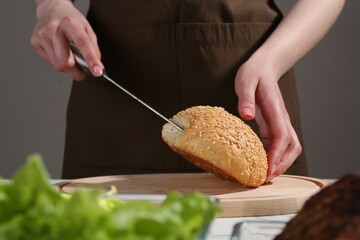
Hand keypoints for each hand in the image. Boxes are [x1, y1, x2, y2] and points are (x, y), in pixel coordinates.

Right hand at [31, 0, 102, 79]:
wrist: (52, 10)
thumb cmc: (71, 21)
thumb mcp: (87, 29)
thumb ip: (94, 48)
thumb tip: (98, 67)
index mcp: (70, 23)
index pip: (82, 44)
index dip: (91, 59)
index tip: (98, 71)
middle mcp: (54, 28)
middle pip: (65, 62)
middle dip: (76, 72)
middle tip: (83, 72)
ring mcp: (42, 35)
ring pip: (57, 65)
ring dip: (68, 68)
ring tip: (71, 59)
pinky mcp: (35, 42)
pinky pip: (50, 62)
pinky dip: (58, 63)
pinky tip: (60, 53)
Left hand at [235, 56, 301, 181]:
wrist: (264, 67)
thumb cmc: (254, 74)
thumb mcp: (245, 81)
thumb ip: (246, 98)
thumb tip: (247, 116)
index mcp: (275, 109)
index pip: (281, 136)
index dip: (276, 154)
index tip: (268, 168)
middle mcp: (281, 118)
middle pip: (291, 147)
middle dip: (282, 164)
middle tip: (266, 177)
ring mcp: (280, 122)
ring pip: (289, 148)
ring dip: (280, 163)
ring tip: (265, 175)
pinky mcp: (274, 125)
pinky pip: (278, 144)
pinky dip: (273, 156)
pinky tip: (262, 163)